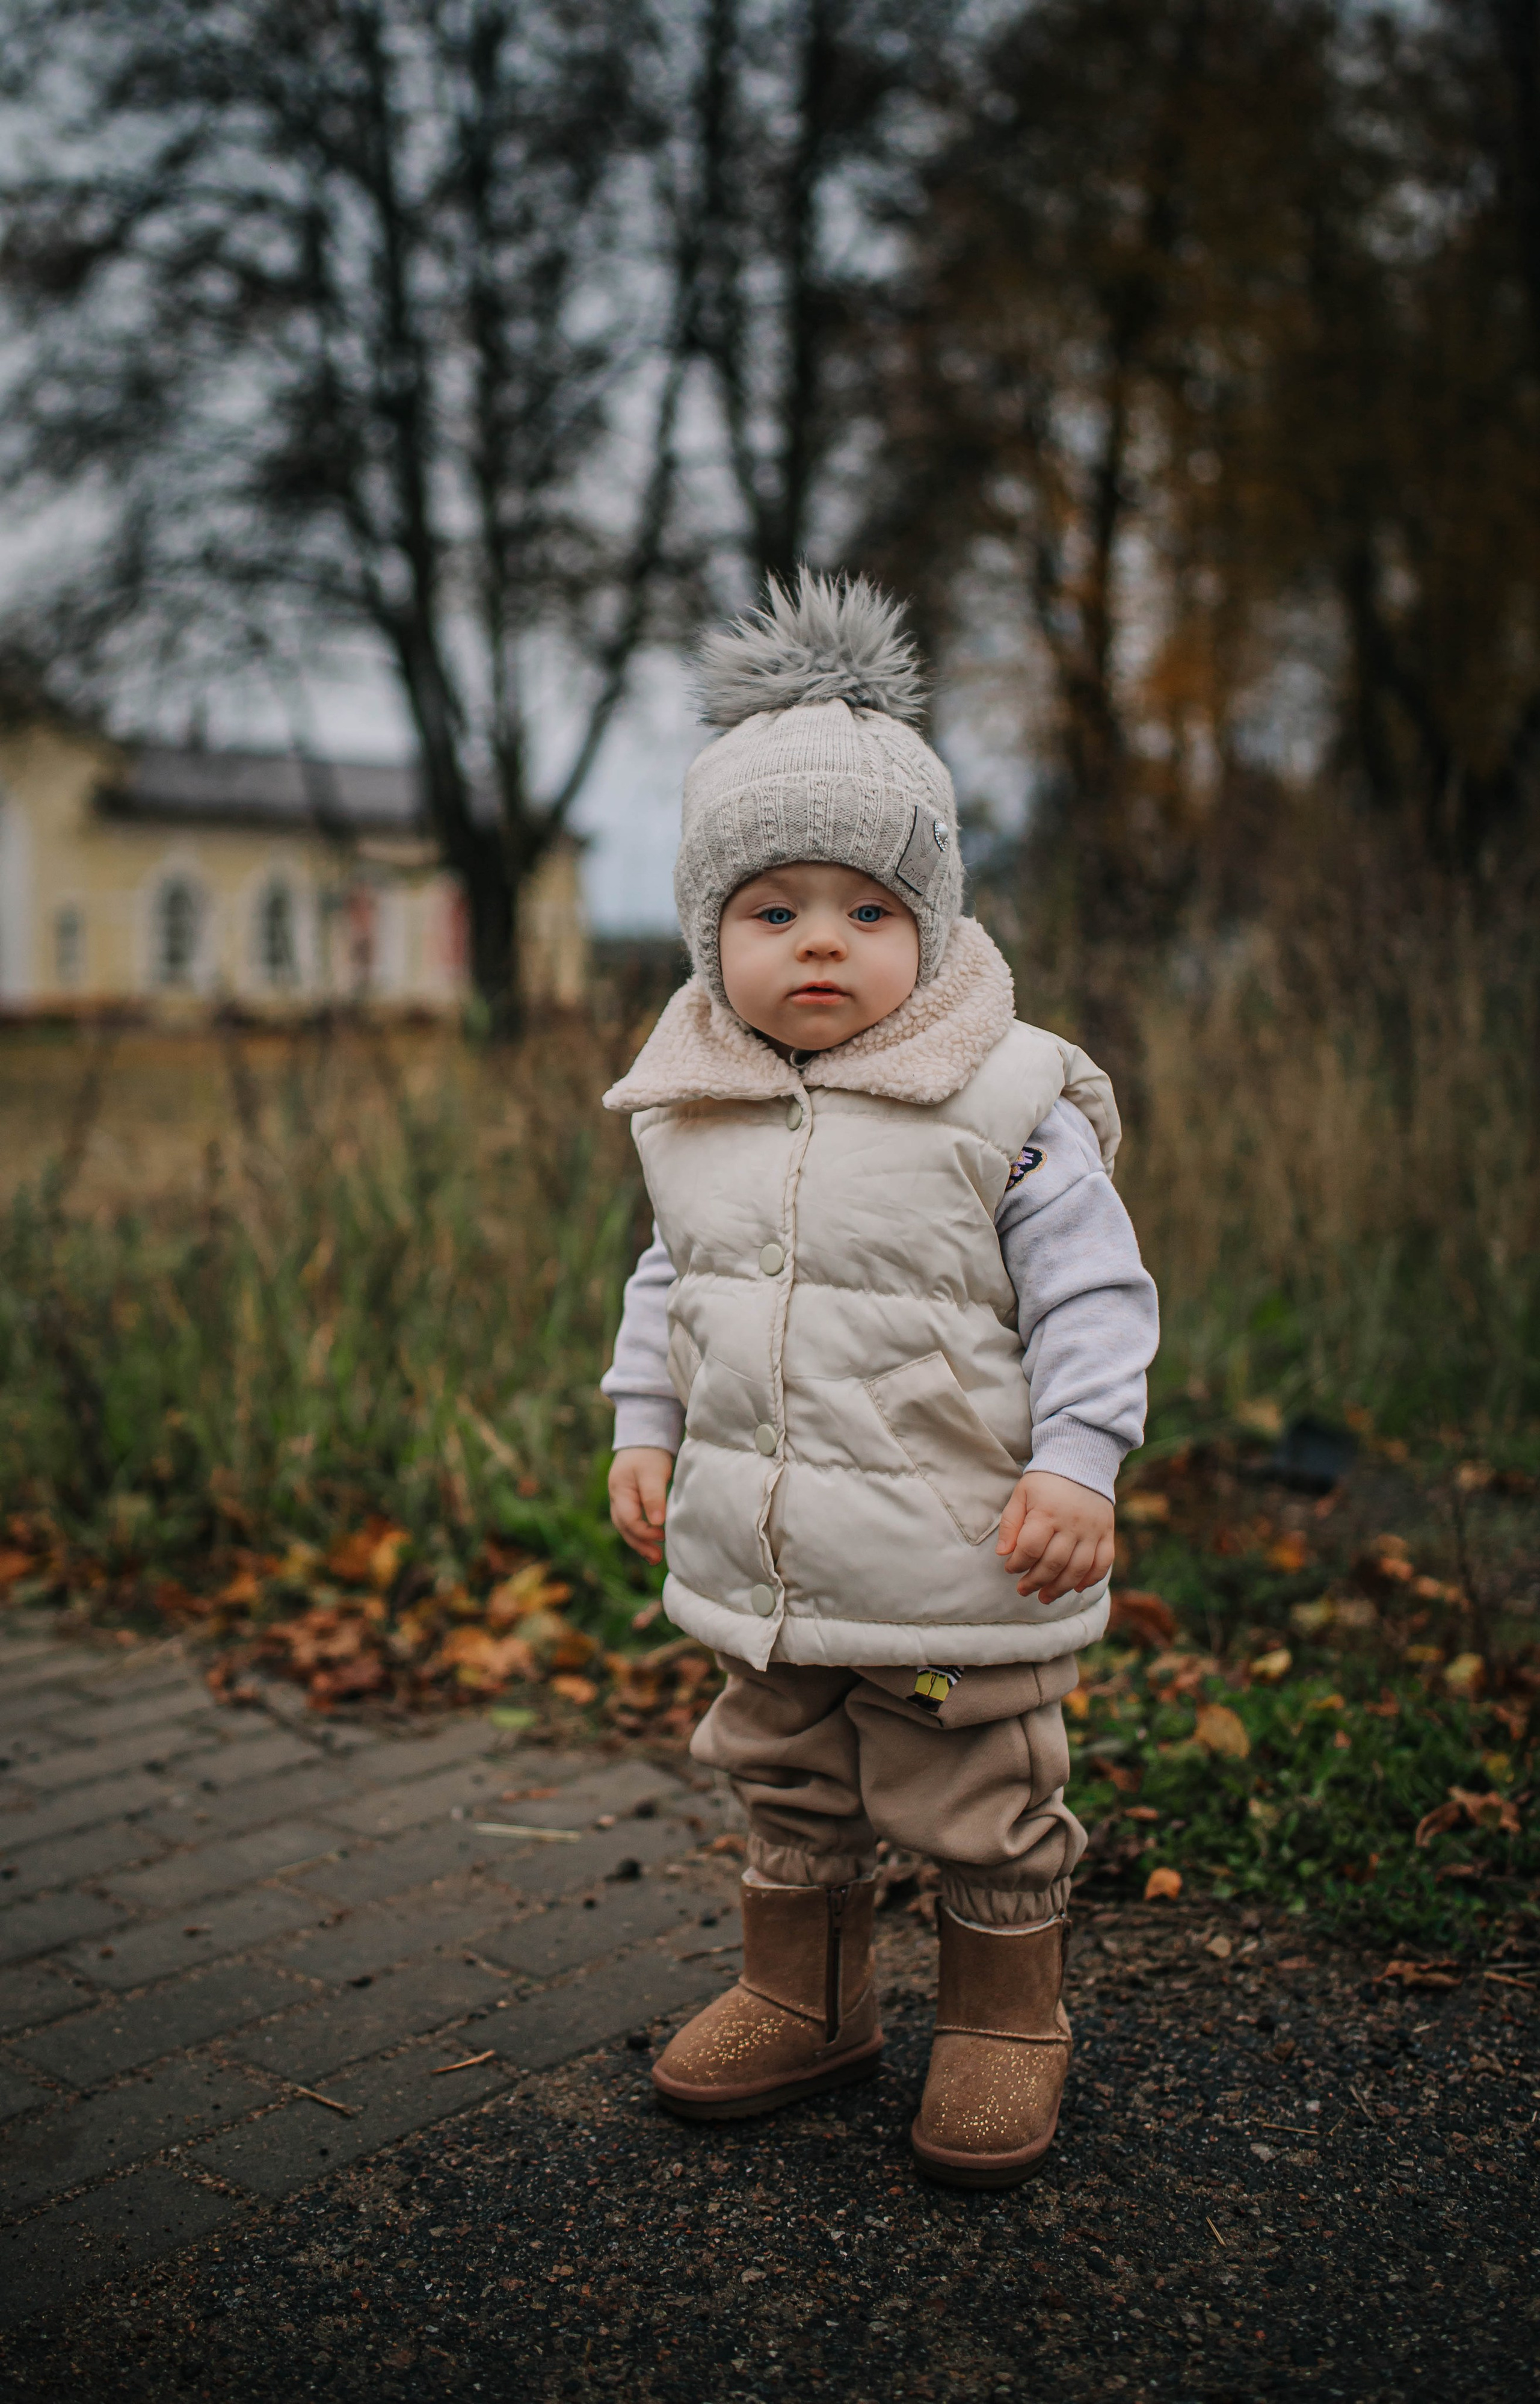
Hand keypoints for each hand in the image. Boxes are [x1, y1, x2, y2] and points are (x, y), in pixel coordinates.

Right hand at [608, 1446, 674, 1566]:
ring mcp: (621, 1499)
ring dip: (640, 1542)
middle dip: (640, 1544)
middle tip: (657, 1558)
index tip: (663, 1534)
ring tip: (655, 1558)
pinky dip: (641, 1533)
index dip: (645, 1531)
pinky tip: (653, 1542)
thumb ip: (654, 1497)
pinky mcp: (631, 1500)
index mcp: (619, 1491)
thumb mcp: (652, 1473)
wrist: (645, 1436)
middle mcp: (617, 1498)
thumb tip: (657, 1523)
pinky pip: (633, 1521)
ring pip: (627, 1527)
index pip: (628, 1520)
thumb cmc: (649, 1453)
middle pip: (624, 1527)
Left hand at [996, 1469, 1114, 1602]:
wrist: (1082, 1461)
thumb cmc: (1046, 1481)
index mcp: (1047, 1513)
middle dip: (1035, 1581)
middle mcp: (1072, 1524)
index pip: (1031, 1548)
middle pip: (1054, 1563)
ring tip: (1044, 1597)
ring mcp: (1092, 1530)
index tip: (1010, 1568)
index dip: (1018, 1564)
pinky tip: (1077, 1587)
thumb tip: (1003, 1553)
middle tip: (1023, 1589)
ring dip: (1060, 1588)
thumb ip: (1011, 1523)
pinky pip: (1104, 1562)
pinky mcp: (1107, 1533)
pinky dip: (1092, 1578)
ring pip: (1078, 1568)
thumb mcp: (1021, 1494)